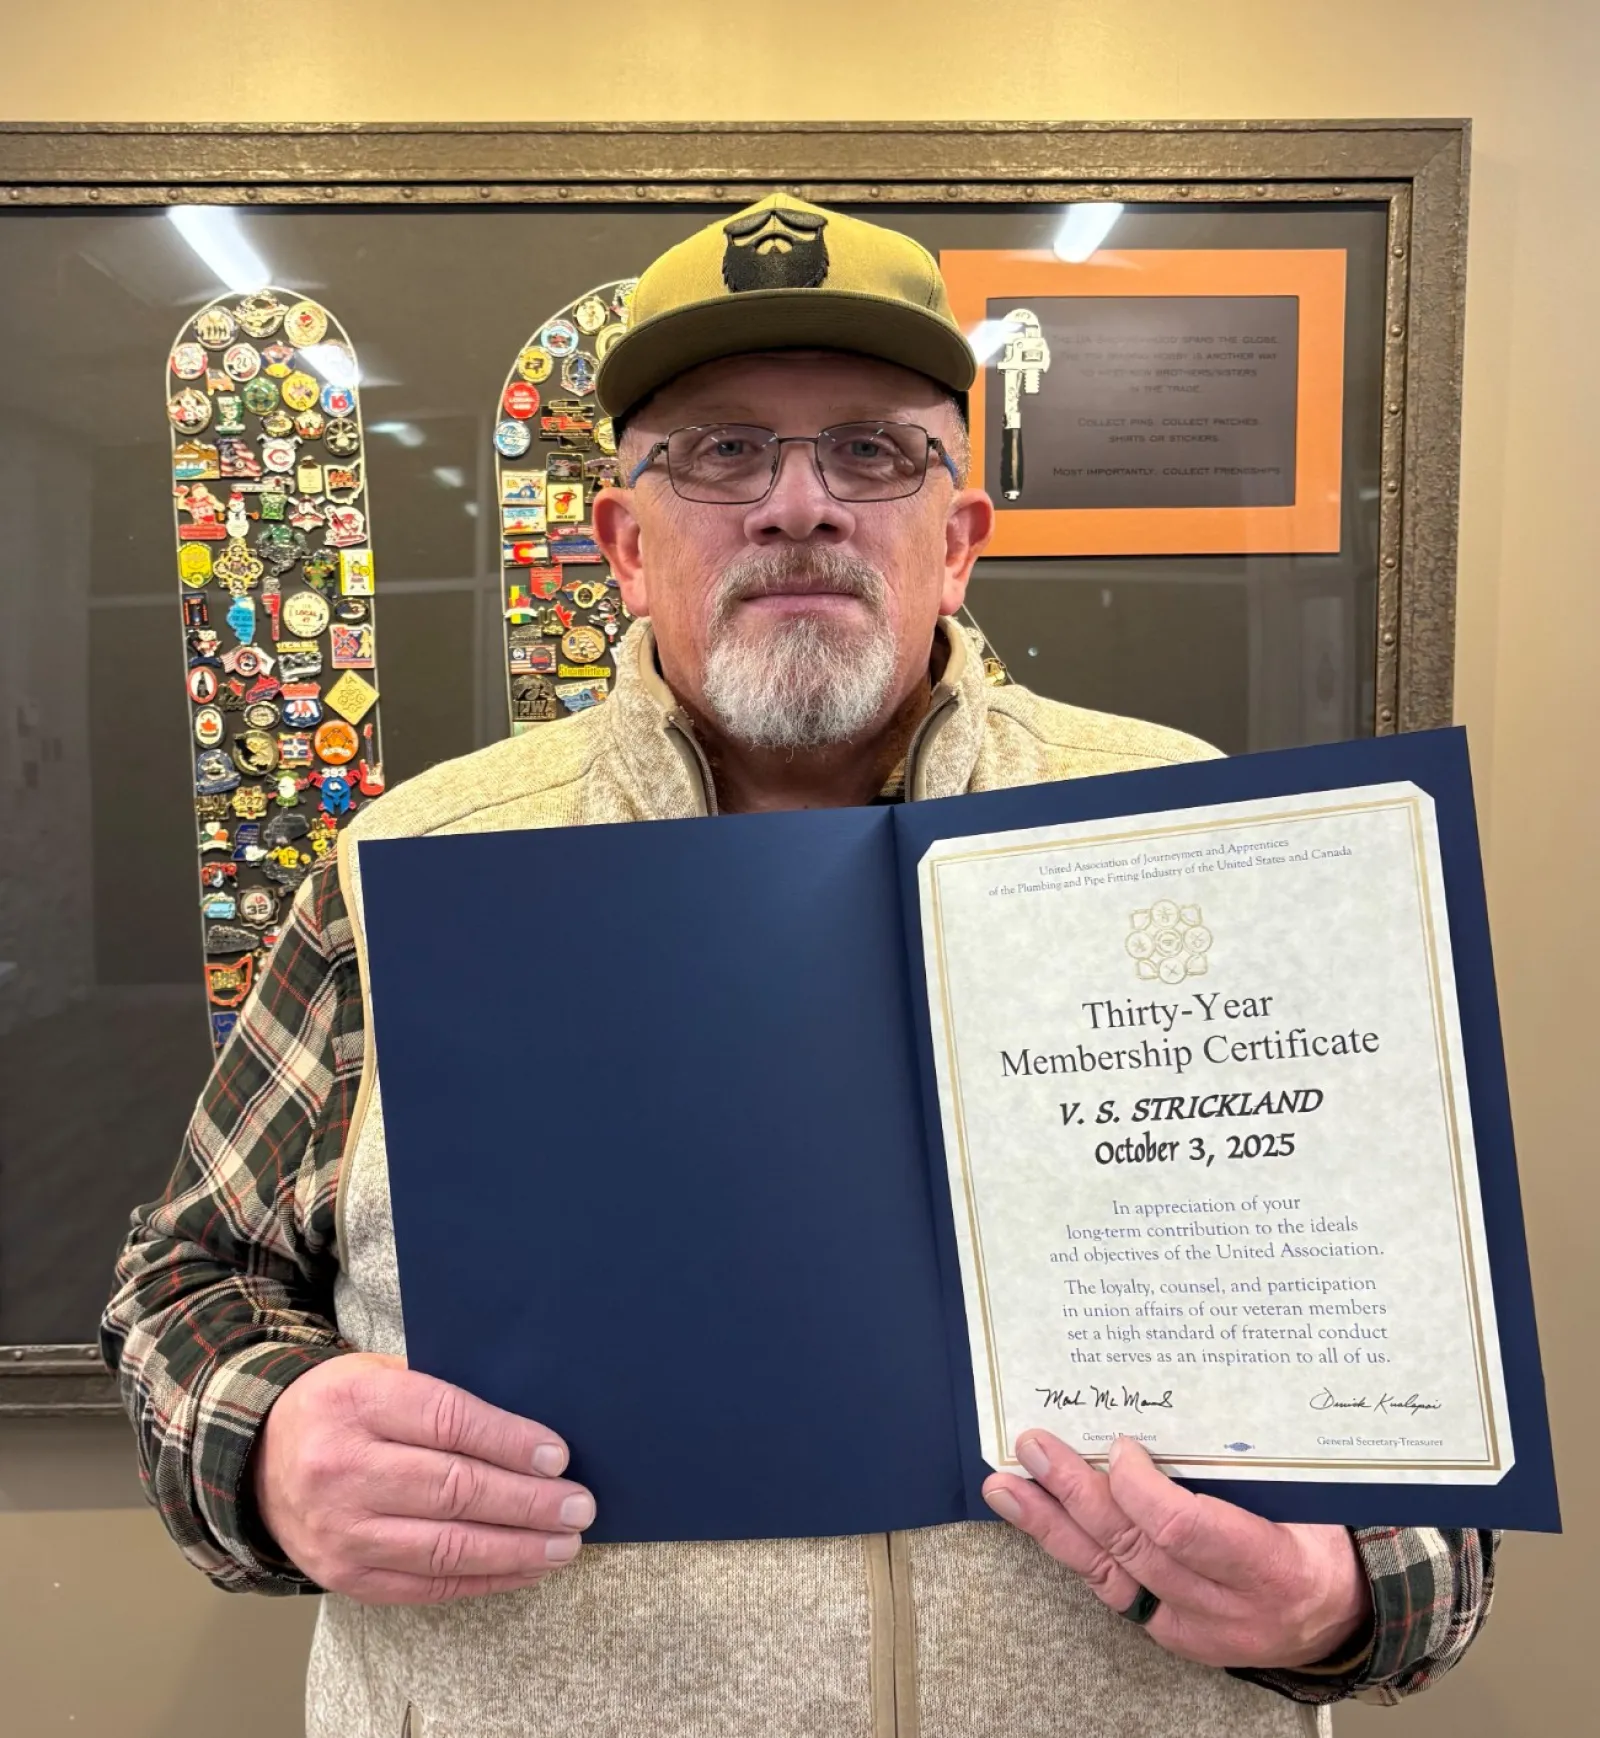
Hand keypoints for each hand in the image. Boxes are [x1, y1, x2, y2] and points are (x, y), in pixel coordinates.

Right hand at [253, 1352, 593, 1603]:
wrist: (257, 1460)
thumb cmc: (342, 1407)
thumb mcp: (381, 1374)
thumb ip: (443, 1395)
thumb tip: (531, 1430)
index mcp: (356, 1403)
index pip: (448, 1422)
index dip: (509, 1441)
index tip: (558, 1456)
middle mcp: (342, 1469)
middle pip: (452, 1491)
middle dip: (526, 1502)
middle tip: (578, 1506)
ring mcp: (340, 1531)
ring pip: (444, 1548)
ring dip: (516, 1549)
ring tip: (564, 1544)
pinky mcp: (343, 1577)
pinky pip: (427, 1586)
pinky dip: (484, 1579)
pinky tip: (524, 1567)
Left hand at [982, 1431, 1369, 1669]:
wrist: (1340, 1613)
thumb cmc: (1320, 1534)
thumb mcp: (1303, 1495)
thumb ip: (1244, 1464)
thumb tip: (1171, 1401)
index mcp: (1271, 1565)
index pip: (1185, 1529)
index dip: (1139, 1488)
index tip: (1117, 1443)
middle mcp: (1229, 1609)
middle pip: (1135, 1548)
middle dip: (1076, 1494)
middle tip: (1033, 1448)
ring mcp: (1197, 1631)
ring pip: (1110, 1574)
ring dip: (1052, 1526)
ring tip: (1006, 1488)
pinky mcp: (1173, 1638)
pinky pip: (1115, 1591)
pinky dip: (1075, 1551)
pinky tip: (1039, 1520)